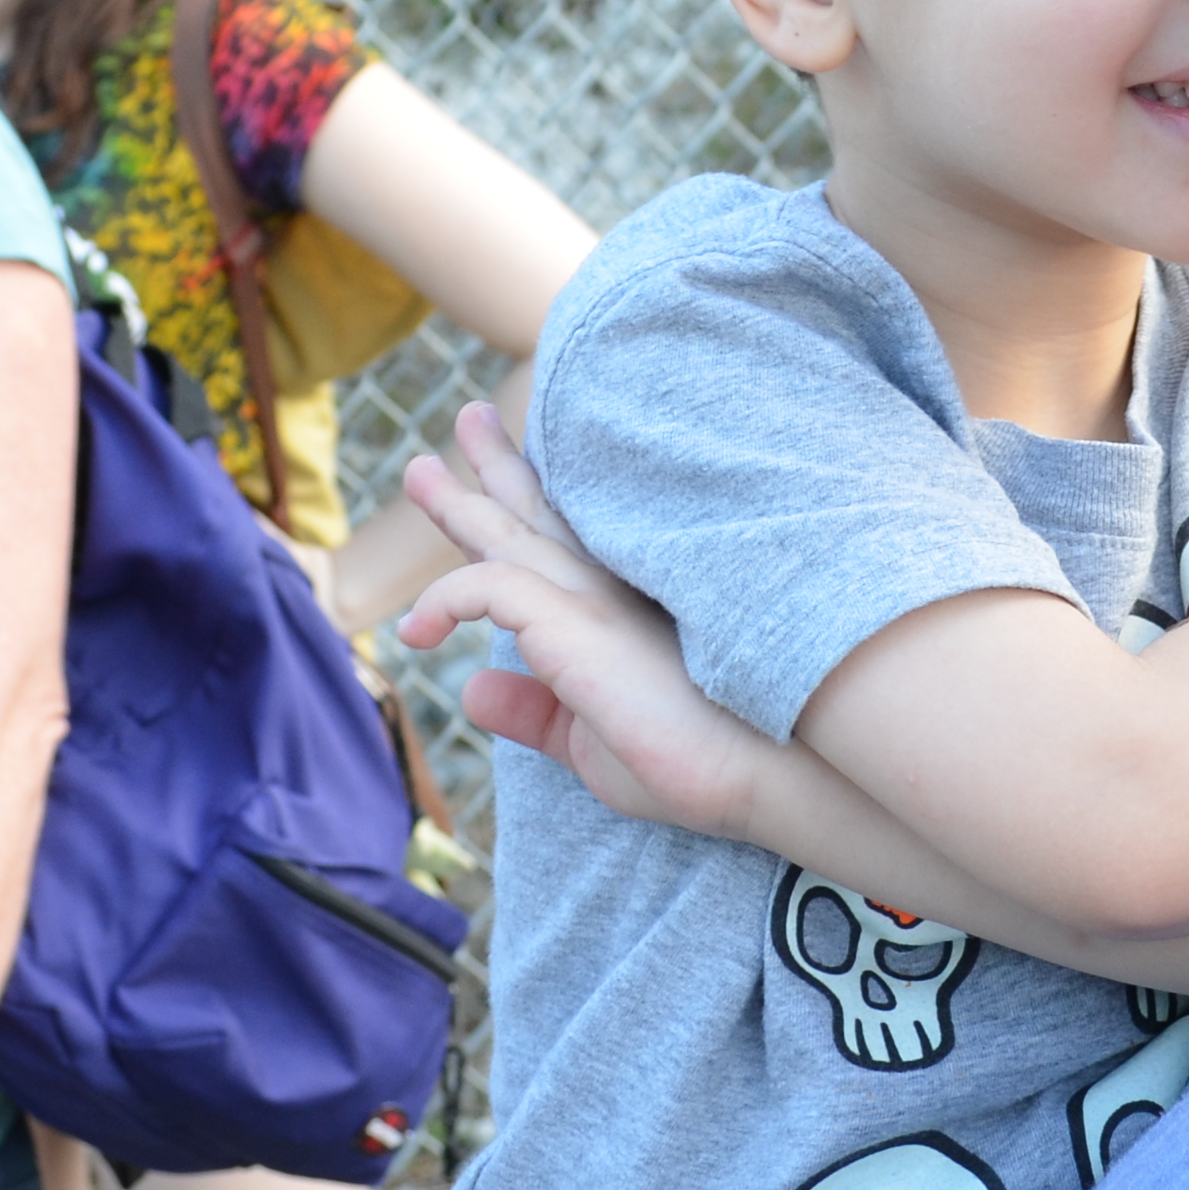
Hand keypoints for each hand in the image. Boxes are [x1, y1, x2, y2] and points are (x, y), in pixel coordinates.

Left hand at [397, 402, 788, 840]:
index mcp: (622, 609)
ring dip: (461, 502)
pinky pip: (487, 586)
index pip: (566, 541)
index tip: (493, 477)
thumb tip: (470, 688)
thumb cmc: (699, 765)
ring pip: (510, 532)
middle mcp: (610, 588)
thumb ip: (533, 713)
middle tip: (472, 416)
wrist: (770, 773)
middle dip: (498, 468)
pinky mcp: (577, 622)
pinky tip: (418, 628)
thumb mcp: (589, 742)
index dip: (526, 505)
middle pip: (539, 514)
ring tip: (420, 471)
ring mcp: (595, 598)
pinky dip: (448, 598)